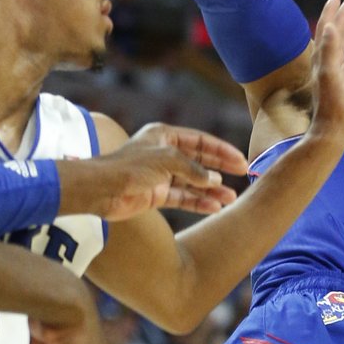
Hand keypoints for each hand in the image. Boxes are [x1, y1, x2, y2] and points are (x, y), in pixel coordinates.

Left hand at [67, 124, 249, 219]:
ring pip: (192, 182)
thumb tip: (213, 180)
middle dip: (220, 168)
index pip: (200, 141)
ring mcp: (161, 175)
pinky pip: (183, 197)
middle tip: (242, 174)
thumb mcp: (167, 159)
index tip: (240, 160)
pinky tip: (214, 207)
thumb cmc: (130, 167)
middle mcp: (164, 153)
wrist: (102, 190)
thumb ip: (193, 169)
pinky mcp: (156, 194)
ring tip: (231, 198)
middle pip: (199, 160)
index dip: (221, 150)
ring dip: (211, 190)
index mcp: (164, 136)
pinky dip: (198, 202)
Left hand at [307, 0, 343, 146]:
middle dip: (339, 17)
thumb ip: (330, 51)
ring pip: (340, 48)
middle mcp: (325, 64)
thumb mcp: (330, 75)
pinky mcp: (342, 85)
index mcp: (322, 59)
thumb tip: (330, 26)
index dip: (331, 13)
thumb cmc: (331, 105)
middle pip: (332, 35)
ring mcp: (334, 74)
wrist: (331, 132)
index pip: (326, 30)